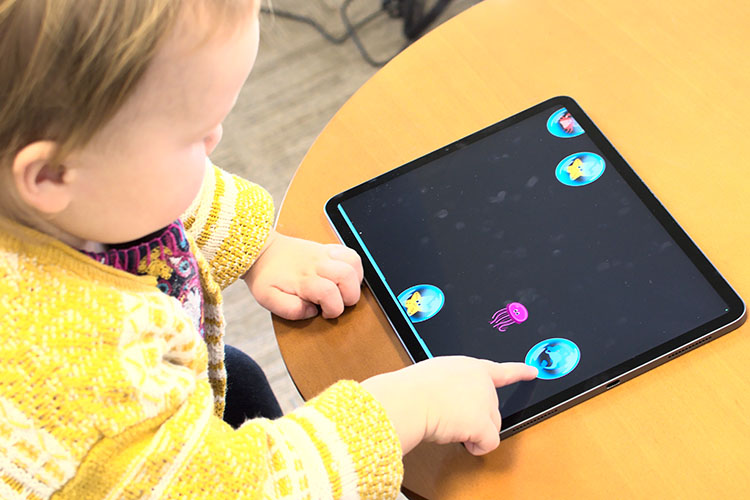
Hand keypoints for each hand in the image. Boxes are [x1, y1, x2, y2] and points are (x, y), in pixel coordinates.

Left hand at [243, 230, 363, 319]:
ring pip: (353, 262)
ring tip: (343, 290)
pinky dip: (354, 267)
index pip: (330, 293)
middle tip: (337, 303)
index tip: (324, 313)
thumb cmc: (265, 276)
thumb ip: (290, 310)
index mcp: (303, 279)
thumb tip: (312, 311)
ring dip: (355, 281)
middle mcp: (317, 264)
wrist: (260, 251)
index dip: (333, 309)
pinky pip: (350, 253)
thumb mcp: (267, 299)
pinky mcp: (327, 248)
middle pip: (347, 276)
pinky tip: (344, 276)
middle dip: (349, 296)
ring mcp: (323, 254)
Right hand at [361, 357, 537, 455]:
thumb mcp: (433, 376)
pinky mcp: (484, 422)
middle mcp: (482, 381)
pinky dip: (477, 447)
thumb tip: (449, 401)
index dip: (518, 371)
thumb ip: (450, 384)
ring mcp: (486, 401)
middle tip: (448, 416)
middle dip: (474, 418)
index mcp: (469, 366)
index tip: (532, 371)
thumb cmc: (411, 390)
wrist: (409, 399)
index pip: (499, 370)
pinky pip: (489, 443)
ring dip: (472, 431)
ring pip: (490, 426)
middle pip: (491, 408)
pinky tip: (462, 439)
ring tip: (447, 423)